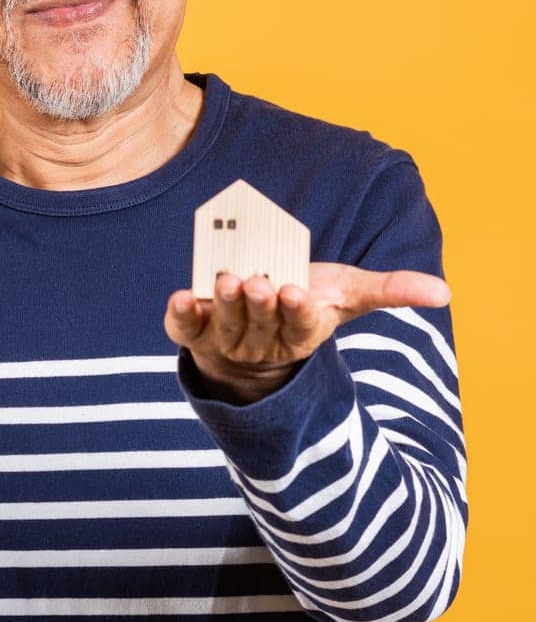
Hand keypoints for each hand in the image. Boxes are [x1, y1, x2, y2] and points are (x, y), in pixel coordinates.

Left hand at [164, 263, 450, 403]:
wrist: (253, 338)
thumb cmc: (304, 306)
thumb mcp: (347, 296)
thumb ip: (389, 290)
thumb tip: (444, 293)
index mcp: (300, 333)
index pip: (300, 325)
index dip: (297, 311)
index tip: (295, 292)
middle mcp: (261, 339)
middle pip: (261, 323)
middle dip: (259, 303)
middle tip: (258, 282)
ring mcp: (224, 337)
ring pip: (224, 324)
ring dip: (223, 304)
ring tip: (226, 281)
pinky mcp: (192, 331)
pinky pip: (183, 328)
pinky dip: (179, 314)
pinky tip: (179, 297)